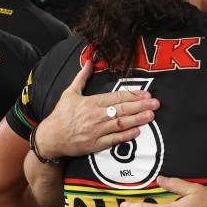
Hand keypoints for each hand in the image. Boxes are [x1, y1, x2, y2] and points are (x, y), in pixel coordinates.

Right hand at [36, 60, 160, 157]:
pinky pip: (114, 140)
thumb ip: (82, 77)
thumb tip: (89, 61)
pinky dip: (126, 136)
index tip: (146, 94)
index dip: (133, 95)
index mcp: (91, 102)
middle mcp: (95, 116)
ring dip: (137, 120)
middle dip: (141, 106)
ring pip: (121, 124)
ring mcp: (96, 131)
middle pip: (122, 110)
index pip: (116, 97)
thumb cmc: (61, 115)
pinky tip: (137, 132)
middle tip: (156, 103)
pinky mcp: (95, 145)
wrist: (50, 138)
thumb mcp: (70, 93)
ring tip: (151, 116)